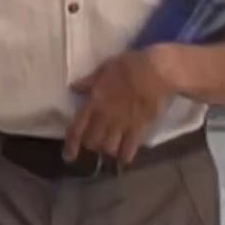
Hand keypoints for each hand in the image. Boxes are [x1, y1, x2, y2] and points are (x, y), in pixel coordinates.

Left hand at [65, 48, 175, 163]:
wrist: (156, 72)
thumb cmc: (129, 66)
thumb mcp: (105, 68)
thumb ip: (90, 81)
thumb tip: (74, 87)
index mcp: (94, 103)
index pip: (77, 129)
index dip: (71, 145)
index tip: (69, 156)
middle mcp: (105, 117)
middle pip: (92, 141)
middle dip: (92, 144)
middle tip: (96, 142)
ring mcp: (122, 124)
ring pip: (108, 147)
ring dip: (107, 149)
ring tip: (110, 147)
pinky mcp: (139, 127)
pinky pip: (129, 147)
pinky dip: (126, 155)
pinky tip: (125, 158)